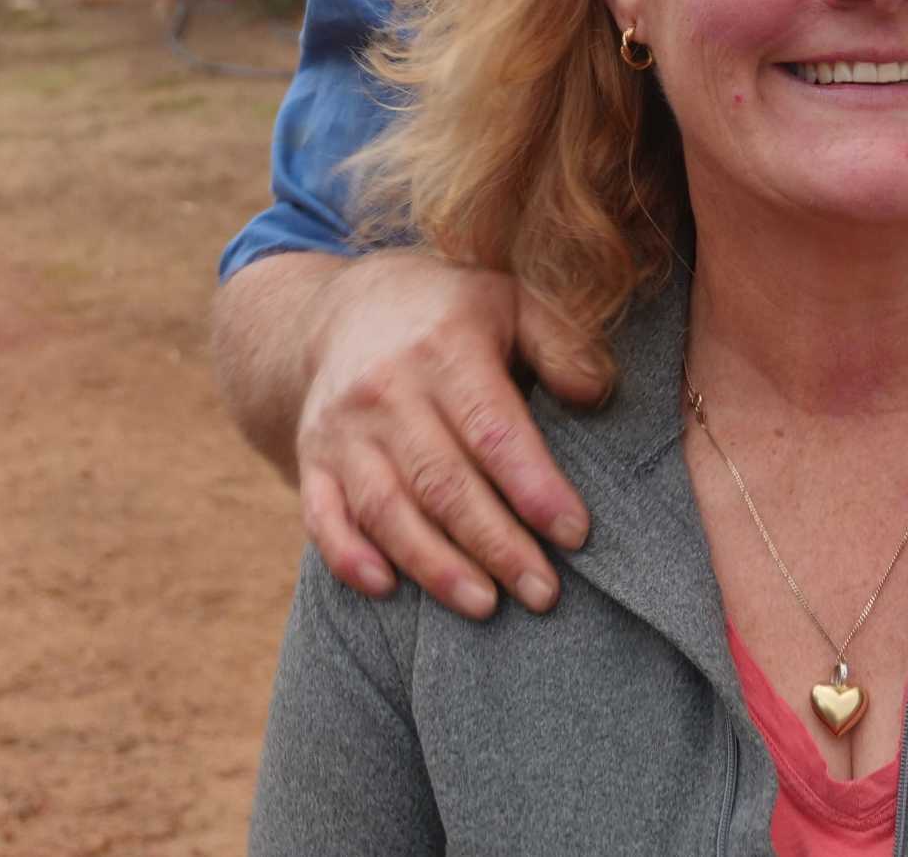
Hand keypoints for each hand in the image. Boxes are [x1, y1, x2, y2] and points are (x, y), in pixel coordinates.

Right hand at [293, 248, 610, 613]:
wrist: (348, 309)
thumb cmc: (453, 316)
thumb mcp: (513, 300)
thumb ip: (561, 342)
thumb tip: (594, 395)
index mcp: (445, 348)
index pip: (492, 430)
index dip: (534, 486)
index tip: (575, 533)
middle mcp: (386, 390)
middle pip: (443, 482)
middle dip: (496, 545)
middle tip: (543, 593)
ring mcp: (342, 430)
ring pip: (386, 509)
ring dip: (435, 565)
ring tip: (485, 607)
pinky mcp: (313, 461)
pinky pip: (323, 518)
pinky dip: (350, 558)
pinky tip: (388, 591)